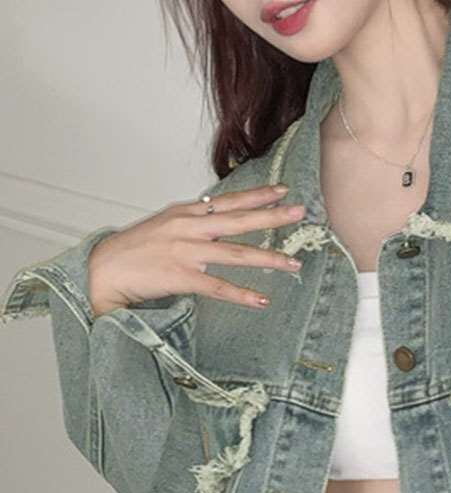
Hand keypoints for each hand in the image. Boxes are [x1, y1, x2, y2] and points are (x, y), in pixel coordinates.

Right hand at [86, 184, 308, 317]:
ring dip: (267, 258)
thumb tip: (221, 217)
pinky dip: (241, 294)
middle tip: (300, 212)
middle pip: (239, 220)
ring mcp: (186, 252)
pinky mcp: (181, 277)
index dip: (257, 195)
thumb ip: (195, 222)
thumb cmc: (136, 249)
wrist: (105, 268)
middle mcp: (189, 228)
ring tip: (293, 263)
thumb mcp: (167, 225)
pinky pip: (218, 287)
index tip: (283, 190)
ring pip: (235, 254)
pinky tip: (261, 300)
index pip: (229, 201)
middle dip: (272, 216)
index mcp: (187, 213)